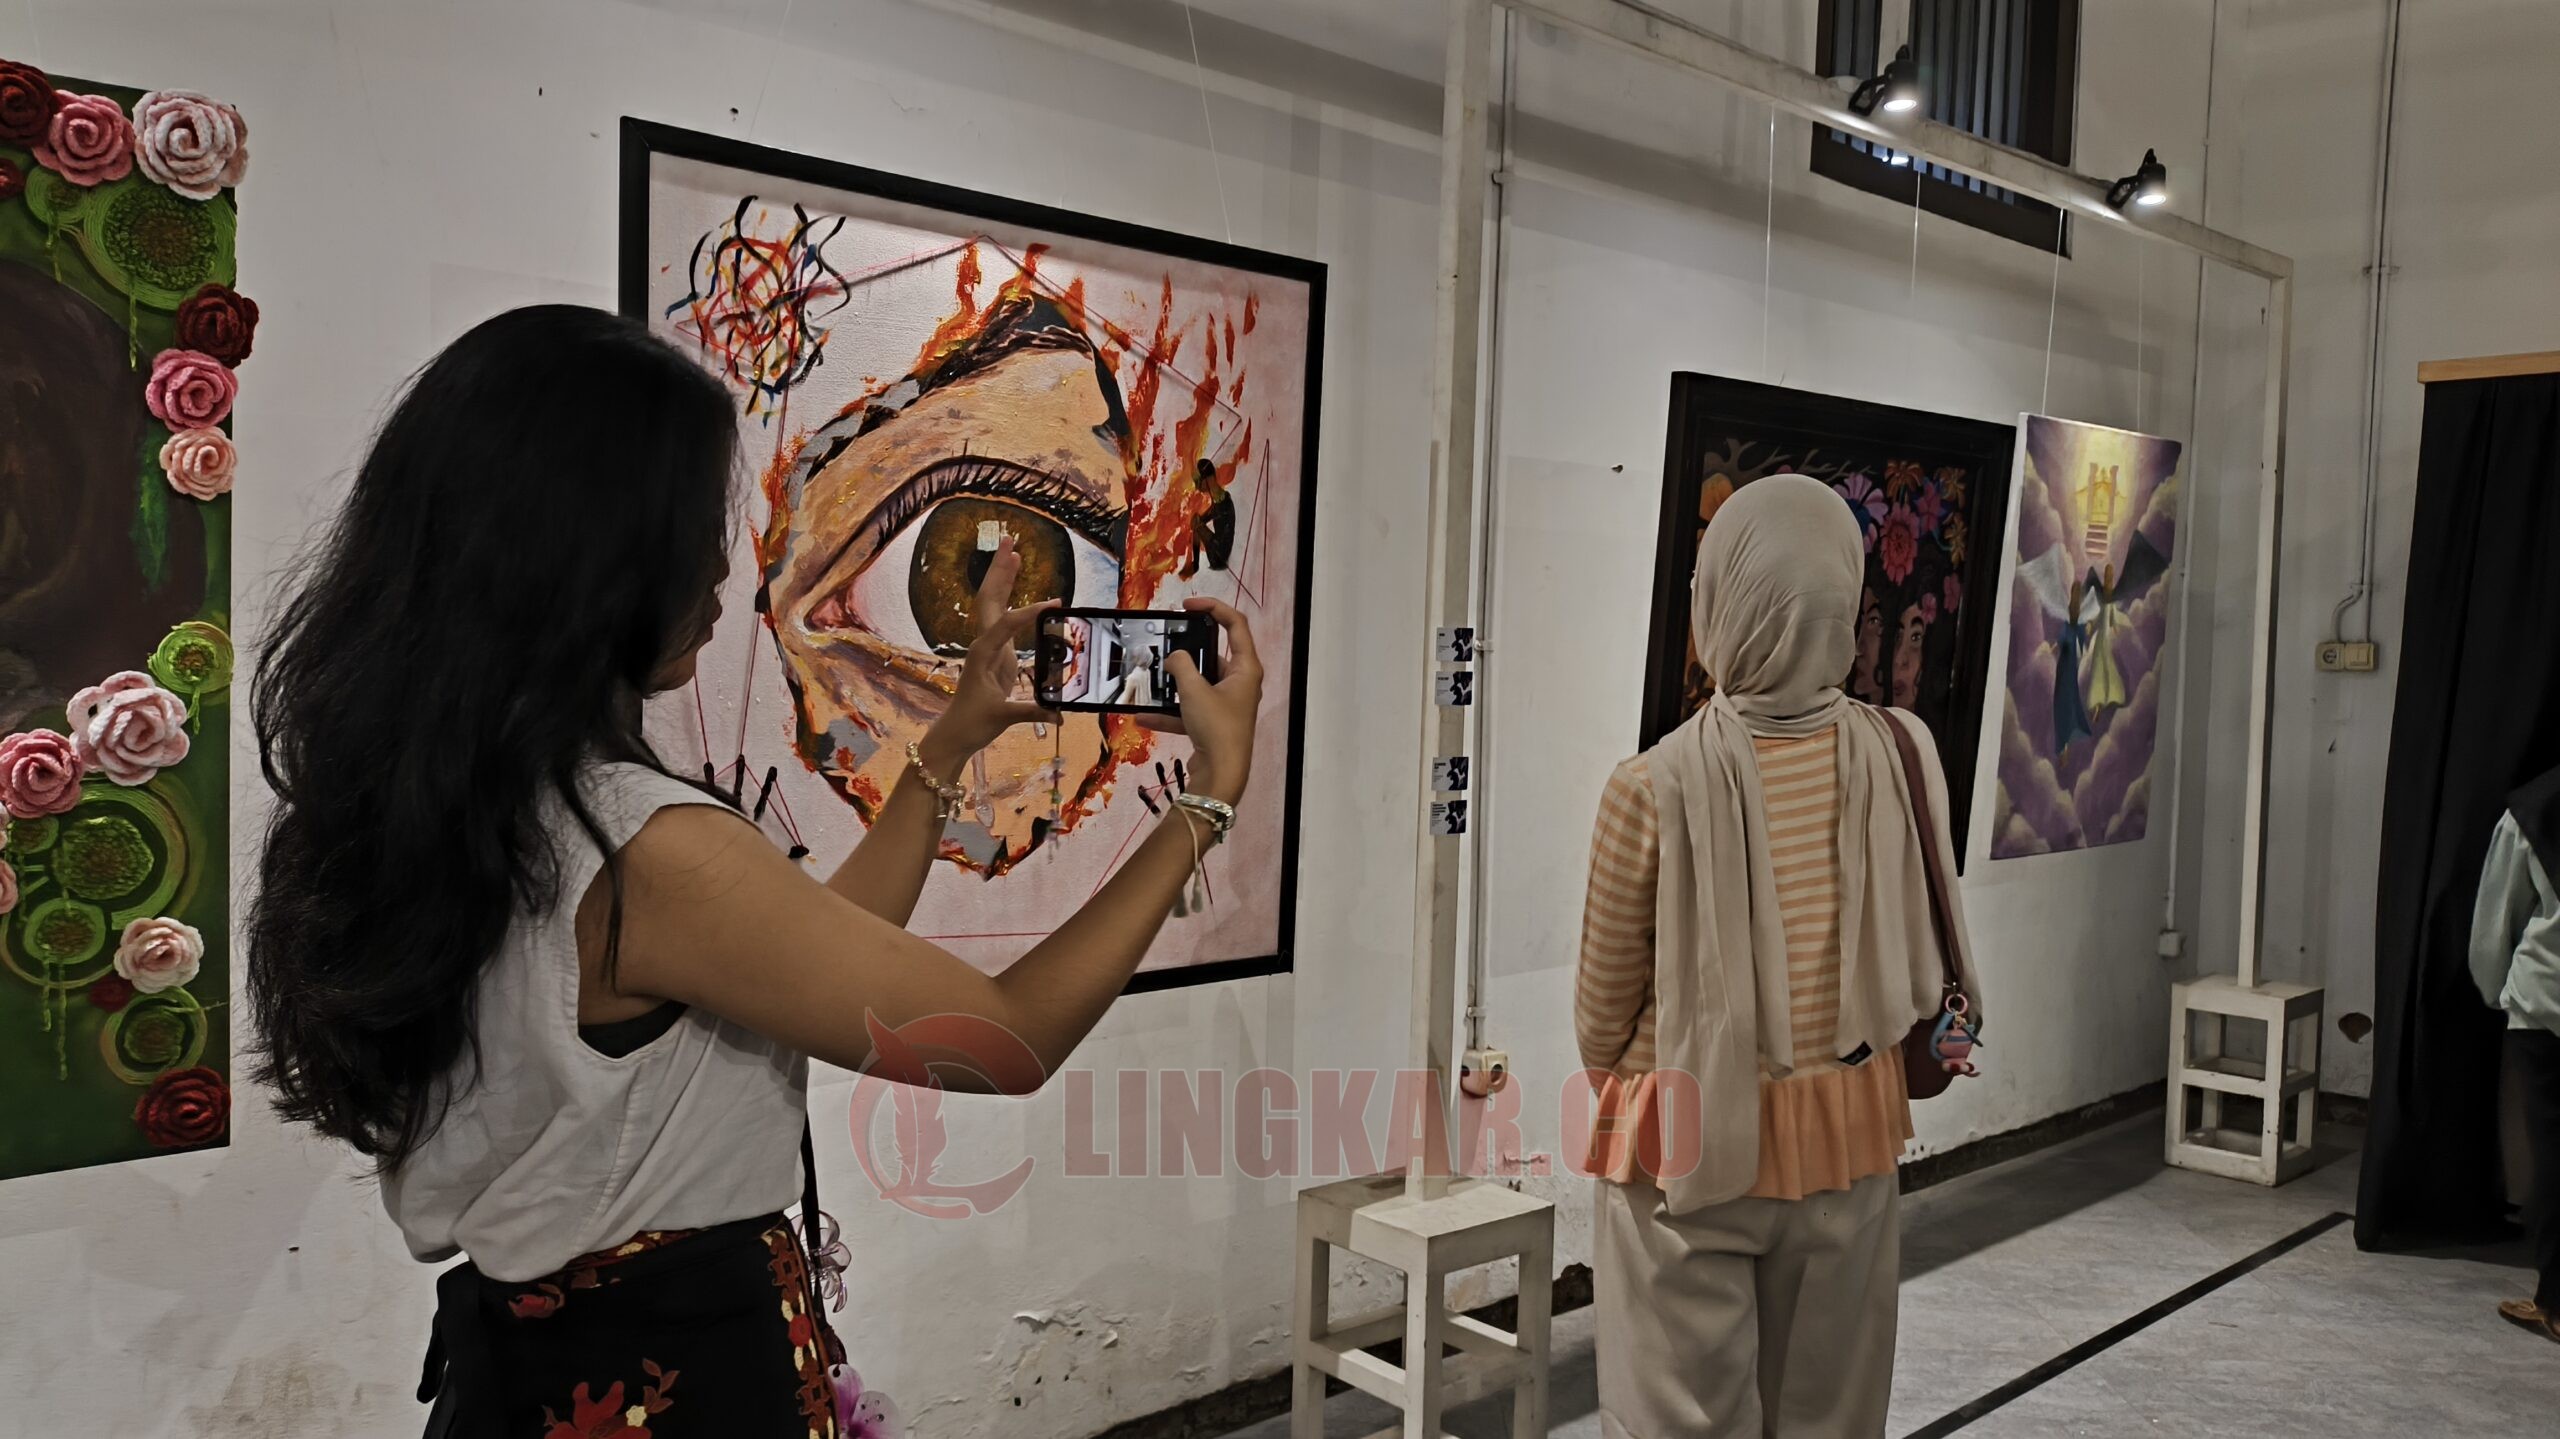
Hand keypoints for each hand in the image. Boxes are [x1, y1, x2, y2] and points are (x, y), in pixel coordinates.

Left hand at [918, 534, 1058, 773]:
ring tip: (1013, 551)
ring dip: (1002, 577)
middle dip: (1000, 570)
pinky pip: (1001, 617)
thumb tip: (1060, 714)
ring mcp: (988, 646)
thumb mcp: (1003, 716)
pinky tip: (1015, 584)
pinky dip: (1009, 597)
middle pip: (990, 598)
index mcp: (984, 653)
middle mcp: (983, 643)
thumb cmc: (974, 723)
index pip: (1008, 623)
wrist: (955, 733)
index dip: (1031, 612)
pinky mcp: (995, 653)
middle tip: (1010, 542)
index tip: (1055, 603)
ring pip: (993, 603)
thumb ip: (1032, 711)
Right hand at [1138, 598, 1262, 804]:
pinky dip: (1170, 712)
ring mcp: (1228, 704)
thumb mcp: (1194, 691)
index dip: (1213, 608)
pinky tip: (1143, 715)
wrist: (1221, 775)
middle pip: (1214, 655)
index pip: (1235, 624)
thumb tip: (1175, 657)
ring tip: (1150, 679)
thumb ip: (1181, 666)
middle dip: (1188, 651)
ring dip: (1175, 684)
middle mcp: (1241, 683)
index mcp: (1246, 668)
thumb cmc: (1217, 728)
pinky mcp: (1215, 723)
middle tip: (1166, 643)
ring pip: (1199, 684)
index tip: (1188, 605)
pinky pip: (1190, 710)